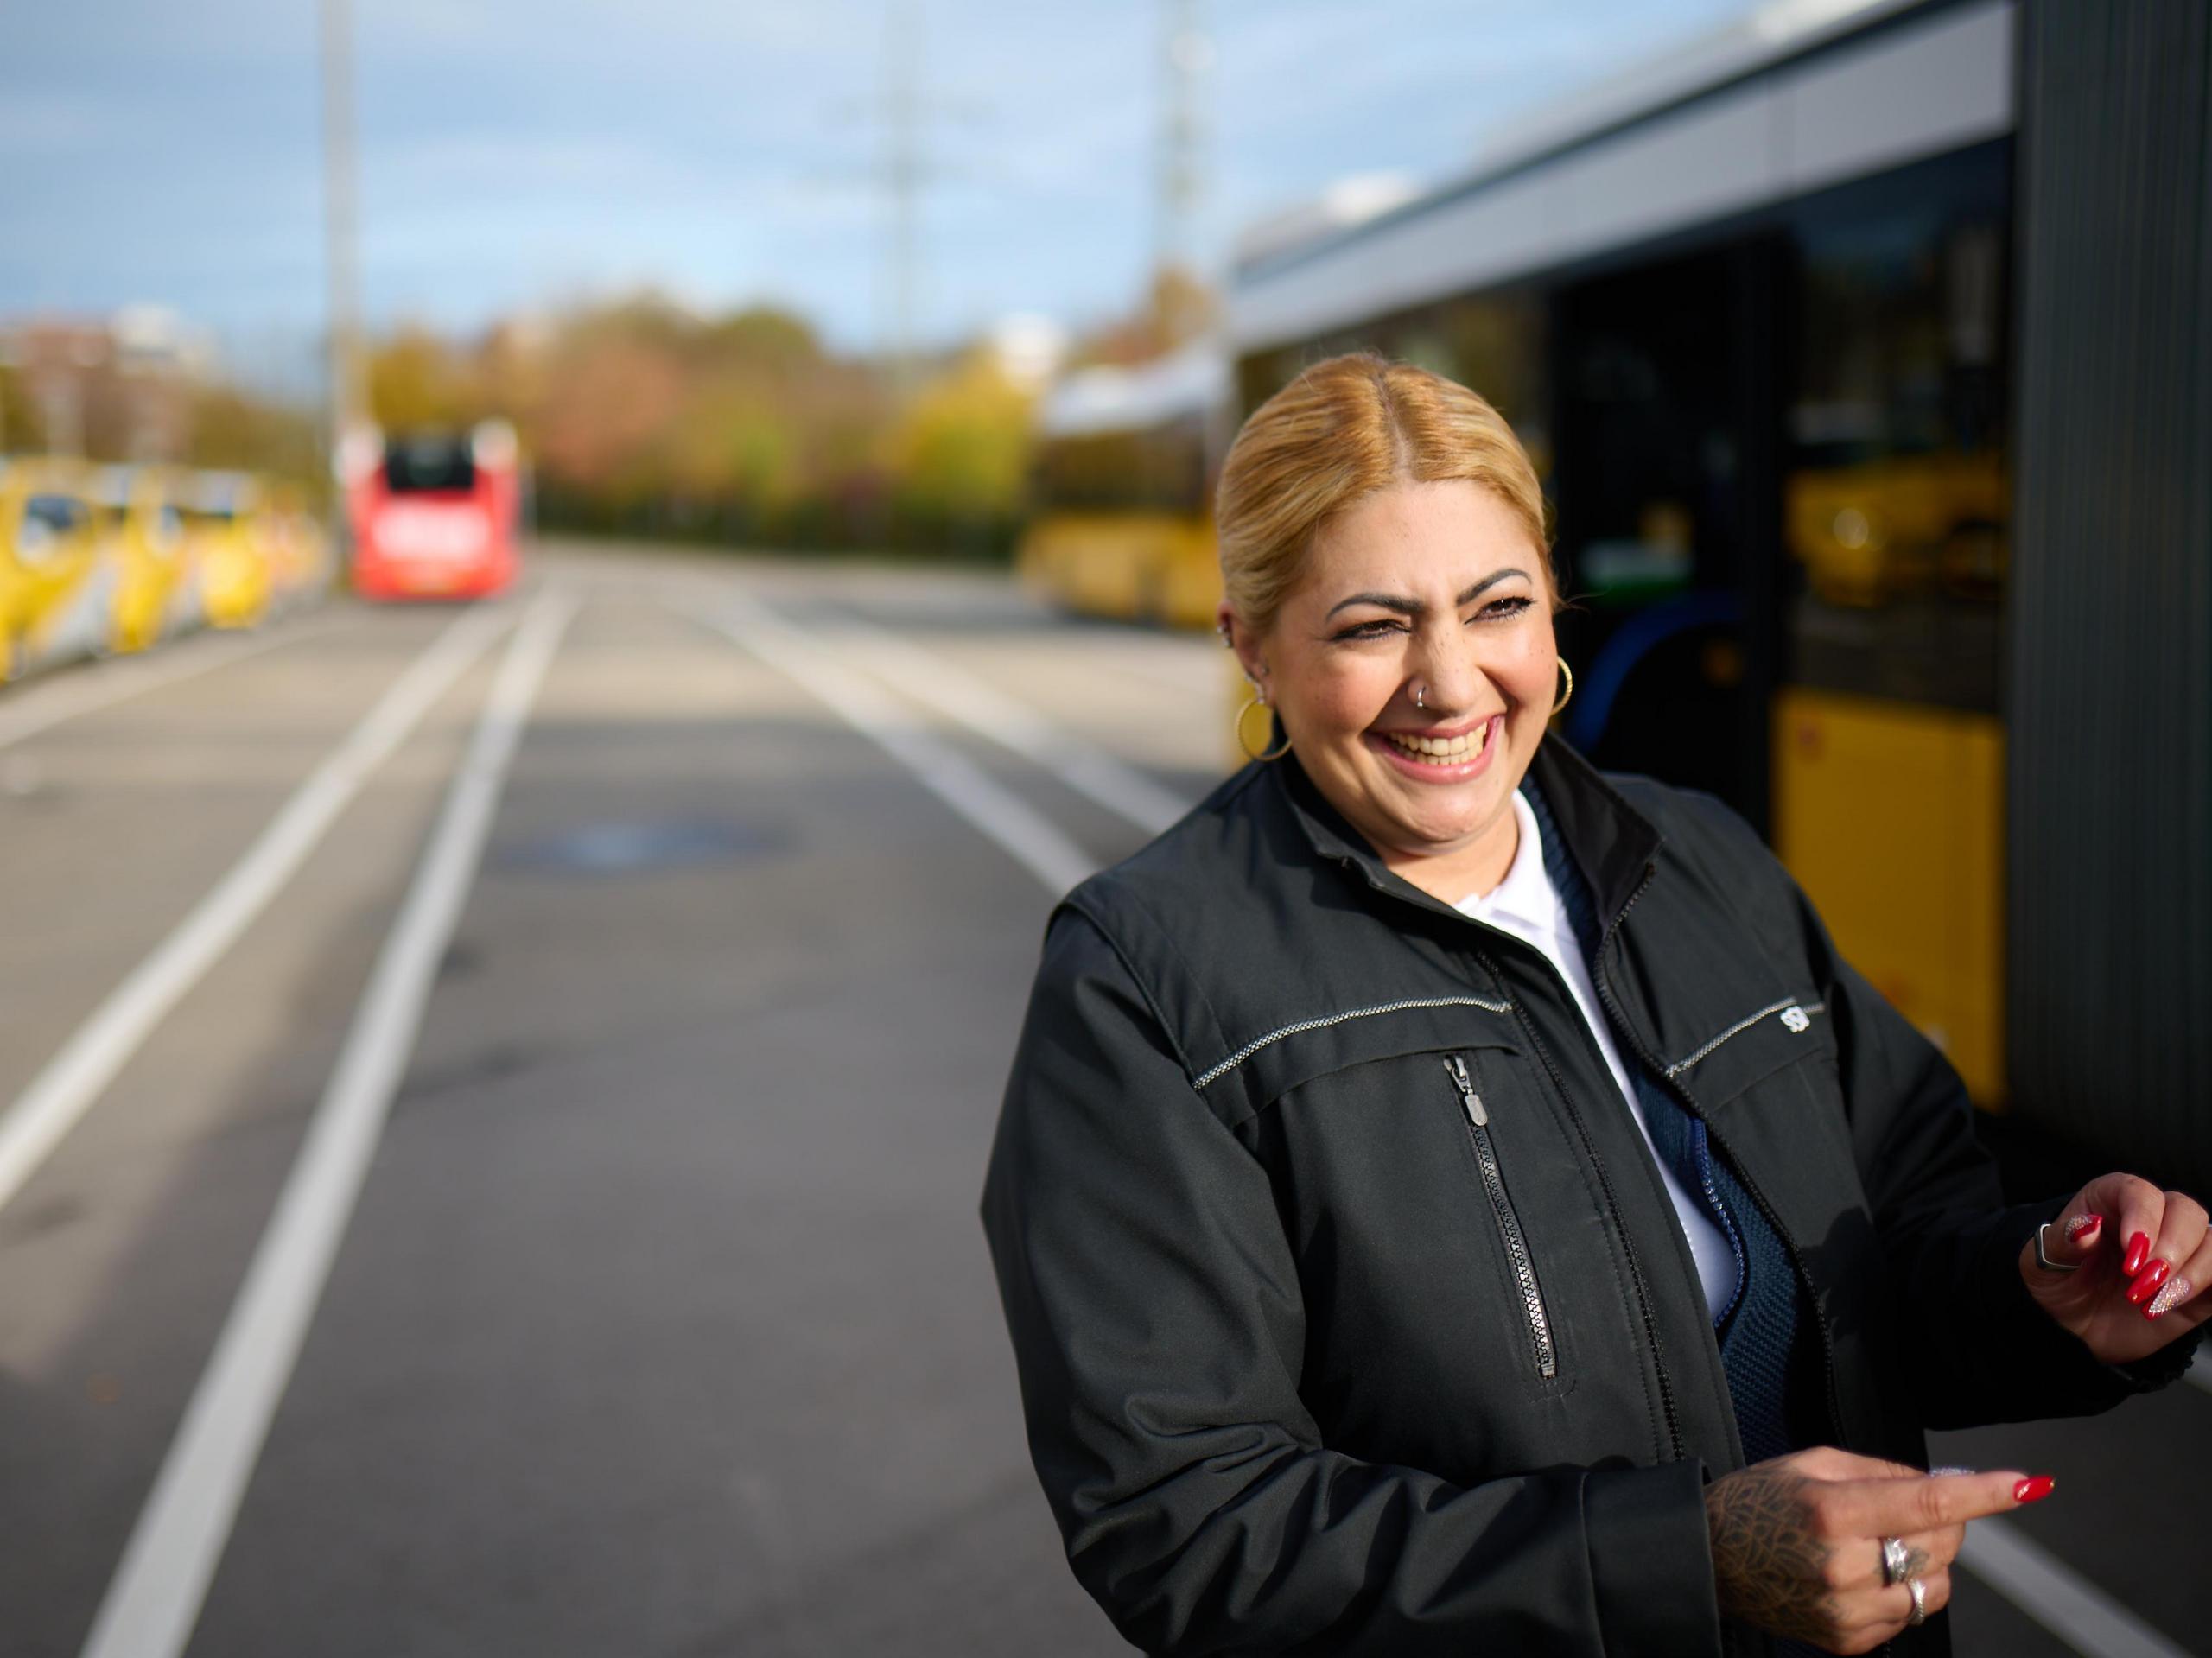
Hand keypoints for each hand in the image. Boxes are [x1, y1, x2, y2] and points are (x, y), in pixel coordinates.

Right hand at [1704, 1448, 2046, 1653]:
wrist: (1711, 1558)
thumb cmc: (1759, 1501)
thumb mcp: (1813, 1463)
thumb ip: (1883, 1471)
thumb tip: (1947, 1483)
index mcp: (1832, 1511)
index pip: (1929, 1502)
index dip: (1983, 1494)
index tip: (2027, 1485)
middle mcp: (1843, 1567)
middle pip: (1941, 1544)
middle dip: (1942, 1521)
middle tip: (1899, 1509)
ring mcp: (1848, 1611)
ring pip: (1935, 1585)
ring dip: (1924, 1560)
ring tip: (1875, 1546)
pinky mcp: (1849, 1640)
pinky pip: (1910, 1615)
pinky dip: (1900, 1591)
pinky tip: (1860, 1575)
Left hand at [2021, 1174, 2208, 1364]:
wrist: (2070, 1323)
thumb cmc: (2057, 1280)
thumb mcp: (2043, 1261)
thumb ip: (2065, 1241)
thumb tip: (2086, 1226)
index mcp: (2112, 1199)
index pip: (2140, 1192)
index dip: (2142, 1218)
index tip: (2132, 1250)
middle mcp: (2153, 1218)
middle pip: (2187, 1212)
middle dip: (2171, 1248)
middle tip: (2142, 1280)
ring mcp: (2180, 1249)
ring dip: (2192, 1273)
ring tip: (2154, 1300)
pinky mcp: (2199, 1282)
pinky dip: (2211, 1286)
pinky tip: (2175, 1302)